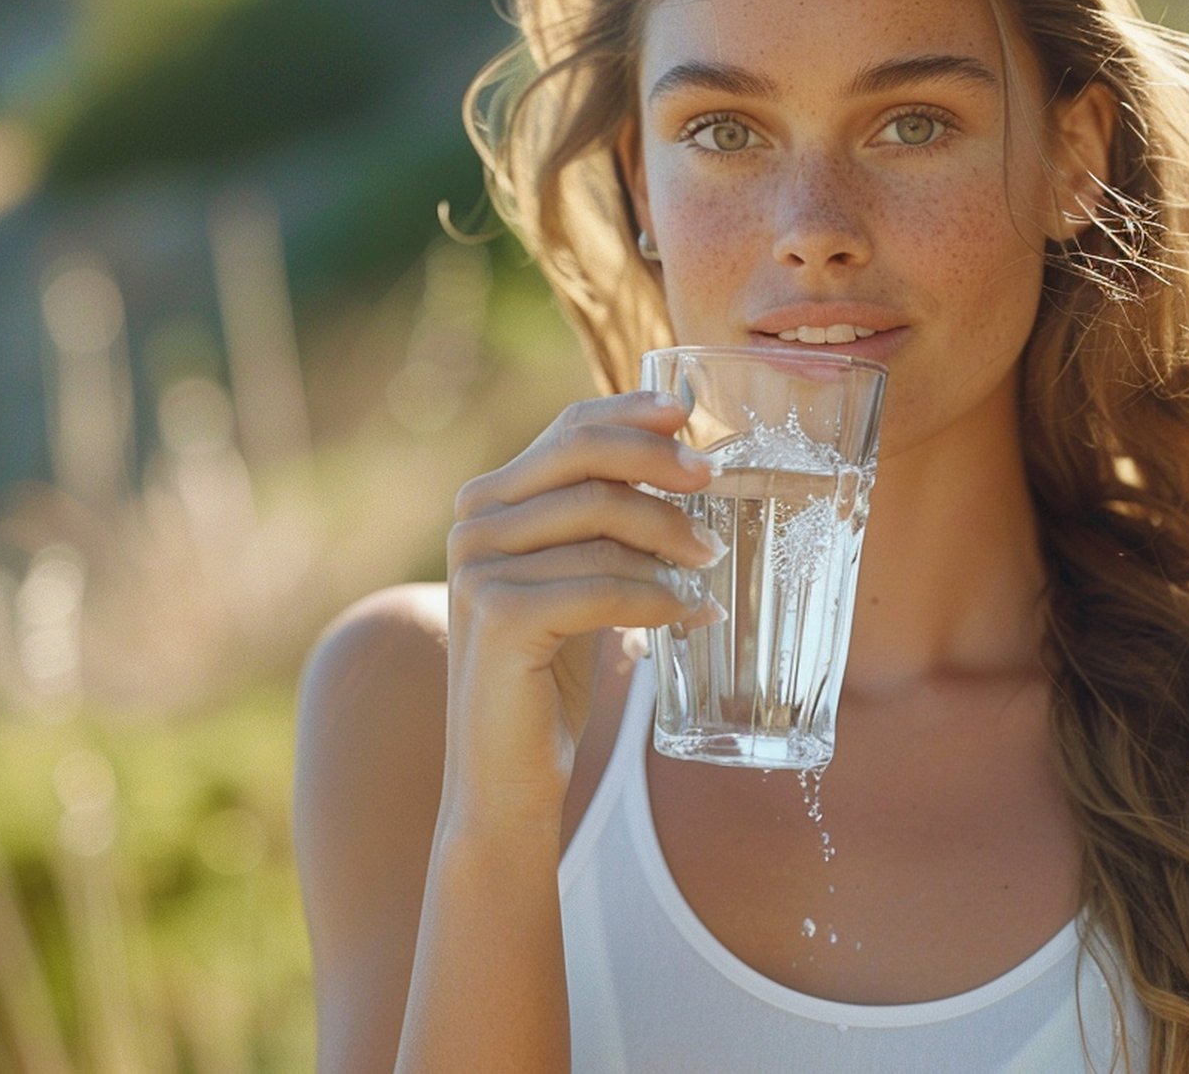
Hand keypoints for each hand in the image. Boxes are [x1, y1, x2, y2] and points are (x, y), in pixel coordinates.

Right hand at [440, 391, 726, 825]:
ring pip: (602, 525)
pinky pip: (604, 586)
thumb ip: (607, 526)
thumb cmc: (551, 676)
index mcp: (488, 503)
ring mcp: (479, 569)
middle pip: (584, 459)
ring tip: (709, 569)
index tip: (687, 412)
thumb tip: (690, 464)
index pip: (568, 431)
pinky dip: (659, 596)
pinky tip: (690, 611)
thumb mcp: (577, 582)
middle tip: (714, 482)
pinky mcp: (501, 616)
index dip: (630, 413)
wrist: (504, 778)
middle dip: (659, 463)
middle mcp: (473, 525)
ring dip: (670, 542)